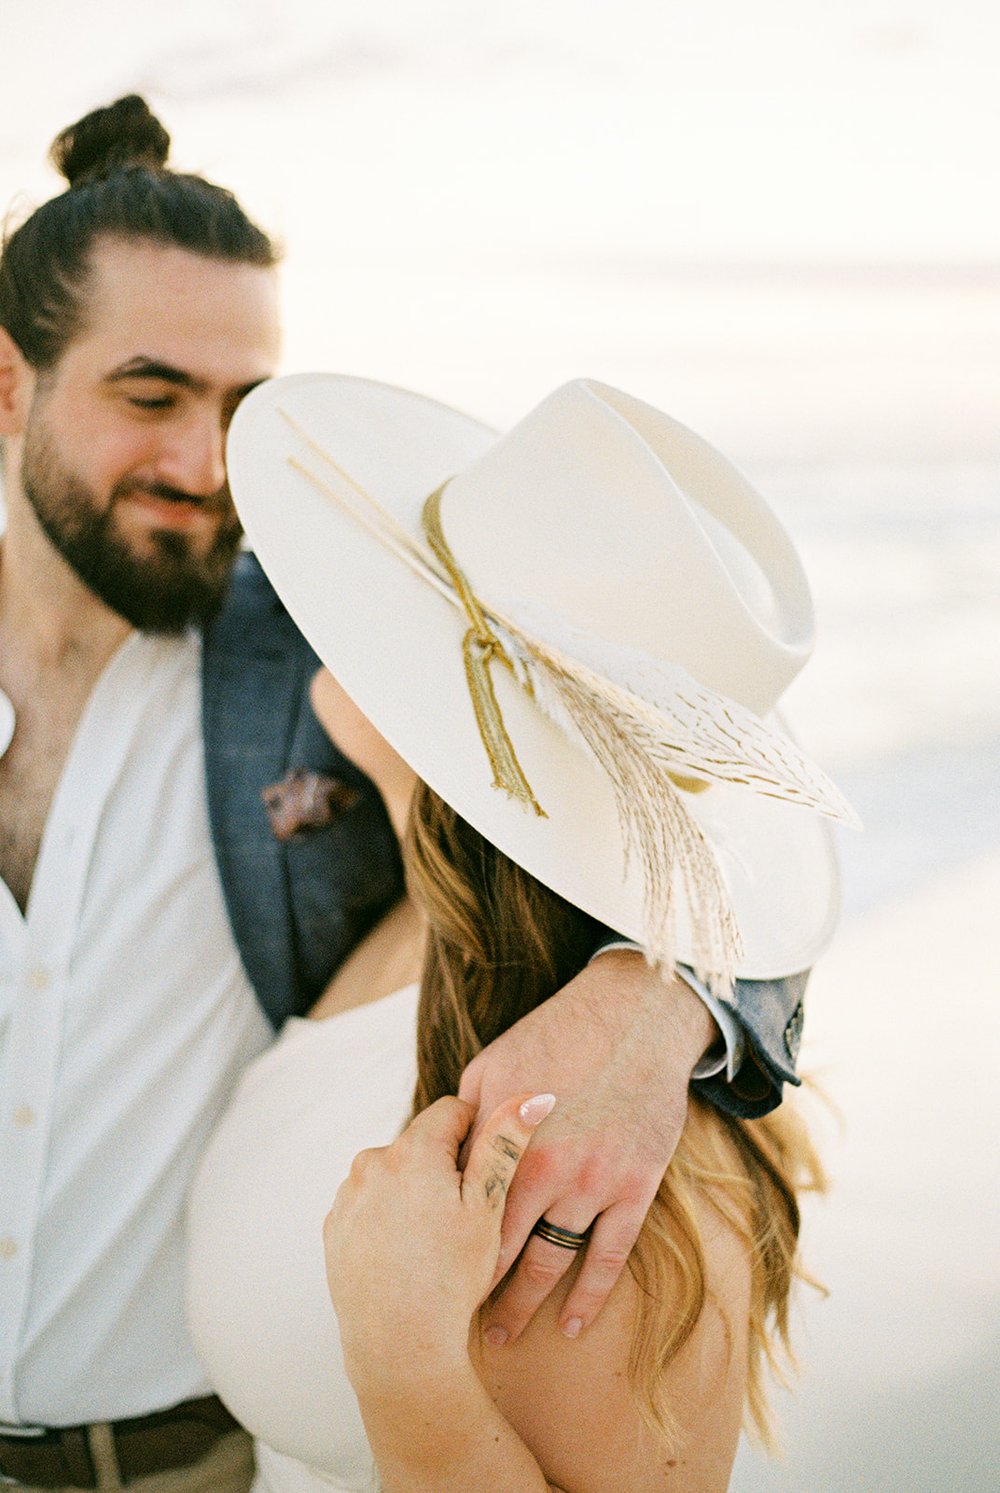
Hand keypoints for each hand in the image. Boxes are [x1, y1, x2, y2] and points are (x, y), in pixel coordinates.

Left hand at [323, 1091, 554, 1397]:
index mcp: (412, 1150)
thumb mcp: (490, 1207)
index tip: (483, 1174)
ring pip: (394, 1174)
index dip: (475, 1137)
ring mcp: (347, 1195)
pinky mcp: (333, 1225)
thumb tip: (533, 1095)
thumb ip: (505, 1143)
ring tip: (433, 1240)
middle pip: (420, 1144)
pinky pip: (370, 1203)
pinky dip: (389, 1217)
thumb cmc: (452, 1277)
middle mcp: (371, 1162)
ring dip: (414, 1190)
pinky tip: (407, 1252)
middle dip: (443, 1167)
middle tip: (461, 1215)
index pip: (452, 1112)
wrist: (399, 1345)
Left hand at [458, 952, 716, 1343]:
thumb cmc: (556, 1035)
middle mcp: (544, 1165)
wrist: (635, 1018)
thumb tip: (435, 1162)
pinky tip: (570, 1326)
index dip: (438, 1242)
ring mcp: (592, 1181)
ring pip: (549, 1261)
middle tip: (450, 1322)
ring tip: (499, 1335)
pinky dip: (588, 1298)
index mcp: (501, 1135)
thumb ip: (464, 1120)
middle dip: (473, 1288)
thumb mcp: (492, 1066)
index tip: (422, 1274)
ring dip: (523, 1304)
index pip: (460, 1204)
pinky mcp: (635, 1188)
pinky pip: (609, 1258)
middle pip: (499, 1244)